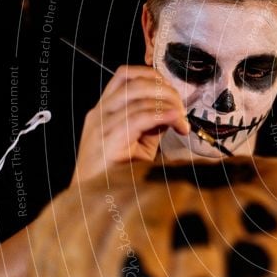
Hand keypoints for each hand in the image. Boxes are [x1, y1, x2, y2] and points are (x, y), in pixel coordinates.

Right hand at [72, 65, 189, 184]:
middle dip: (165, 90)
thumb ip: (153, 122)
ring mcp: (101, 126)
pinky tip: (176, 124)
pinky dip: (163, 116)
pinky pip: (139, 118)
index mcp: (104, 109)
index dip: (153, 76)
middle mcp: (99, 113)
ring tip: (181, 120)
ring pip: (138, 97)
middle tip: (182, 108)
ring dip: (168, 104)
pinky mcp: (108, 141)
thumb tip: (174, 108)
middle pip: (134, 82)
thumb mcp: (139, 141)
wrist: (94, 201)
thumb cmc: (118, 173)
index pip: (126, 75)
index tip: (173, 91)